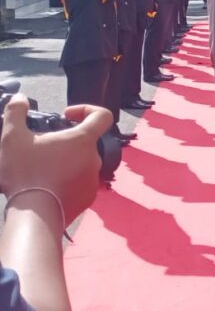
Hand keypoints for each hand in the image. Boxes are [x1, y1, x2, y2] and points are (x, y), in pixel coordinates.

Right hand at [0, 95, 111, 225]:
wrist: (35, 214)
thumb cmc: (25, 171)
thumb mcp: (13, 137)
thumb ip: (16, 113)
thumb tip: (19, 99)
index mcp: (84, 140)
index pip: (103, 116)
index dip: (86, 110)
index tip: (66, 116)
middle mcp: (95, 158)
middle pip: (85, 142)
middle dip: (66, 141)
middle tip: (42, 147)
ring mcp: (94, 179)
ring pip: (81, 163)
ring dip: (65, 162)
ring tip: (41, 169)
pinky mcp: (88, 197)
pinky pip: (80, 183)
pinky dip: (66, 181)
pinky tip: (46, 186)